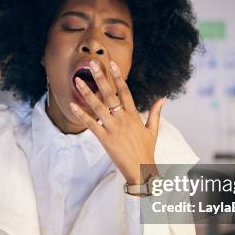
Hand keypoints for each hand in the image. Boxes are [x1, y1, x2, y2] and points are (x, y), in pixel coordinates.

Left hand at [69, 60, 163, 184]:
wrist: (142, 170)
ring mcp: (114, 128)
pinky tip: (72, 105)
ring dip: (87, 93)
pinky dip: (81, 115)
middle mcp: (123, 119)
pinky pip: (91, 124)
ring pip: (98, 107)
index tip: (112, 64)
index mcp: (134, 115)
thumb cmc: (146, 151)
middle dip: (100, 78)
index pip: (125, 91)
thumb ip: (156, 113)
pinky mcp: (105, 139)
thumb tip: (162, 98)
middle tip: (92, 63)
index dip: (118, 77)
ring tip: (78, 80)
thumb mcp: (153, 130)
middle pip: (110, 94)